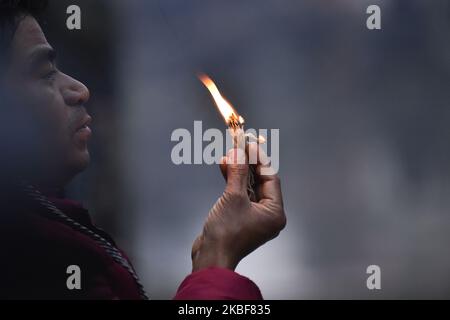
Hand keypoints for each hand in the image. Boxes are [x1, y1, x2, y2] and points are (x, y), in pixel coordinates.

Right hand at [191, 143, 285, 271]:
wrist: (211, 257)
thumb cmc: (226, 231)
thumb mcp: (233, 197)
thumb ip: (238, 172)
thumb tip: (238, 152)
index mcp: (275, 212)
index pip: (270, 178)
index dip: (259, 159)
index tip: (249, 144)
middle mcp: (268, 215)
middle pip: (260, 182)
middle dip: (247, 164)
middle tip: (238, 146)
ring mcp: (255, 218)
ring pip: (249, 187)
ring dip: (238, 172)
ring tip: (228, 155)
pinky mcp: (241, 218)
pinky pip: (240, 195)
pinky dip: (233, 183)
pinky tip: (225, 168)